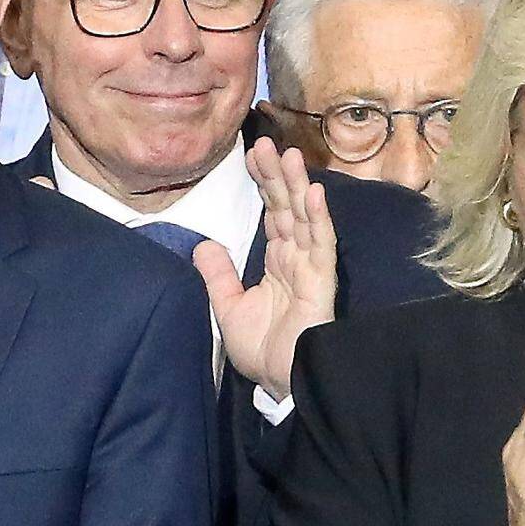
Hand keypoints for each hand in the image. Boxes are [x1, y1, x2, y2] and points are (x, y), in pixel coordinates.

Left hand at [199, 140, 341, 396]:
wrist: (282, 382)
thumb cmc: (263, 350)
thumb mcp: (228, 307)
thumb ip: (219, 274)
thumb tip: (203, 243)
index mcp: (278, 262)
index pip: (271, 214)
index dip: (262, 184)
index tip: (251, 155)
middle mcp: (297, 258)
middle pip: (286, 208)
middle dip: (276, 175)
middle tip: (264, 142)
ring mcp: (311, 268)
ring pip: (303, 218)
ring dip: (296, 186)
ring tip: (288, 155)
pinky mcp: (321, 282)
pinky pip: (320, 245)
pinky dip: (317, 219)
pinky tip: (312, 193)